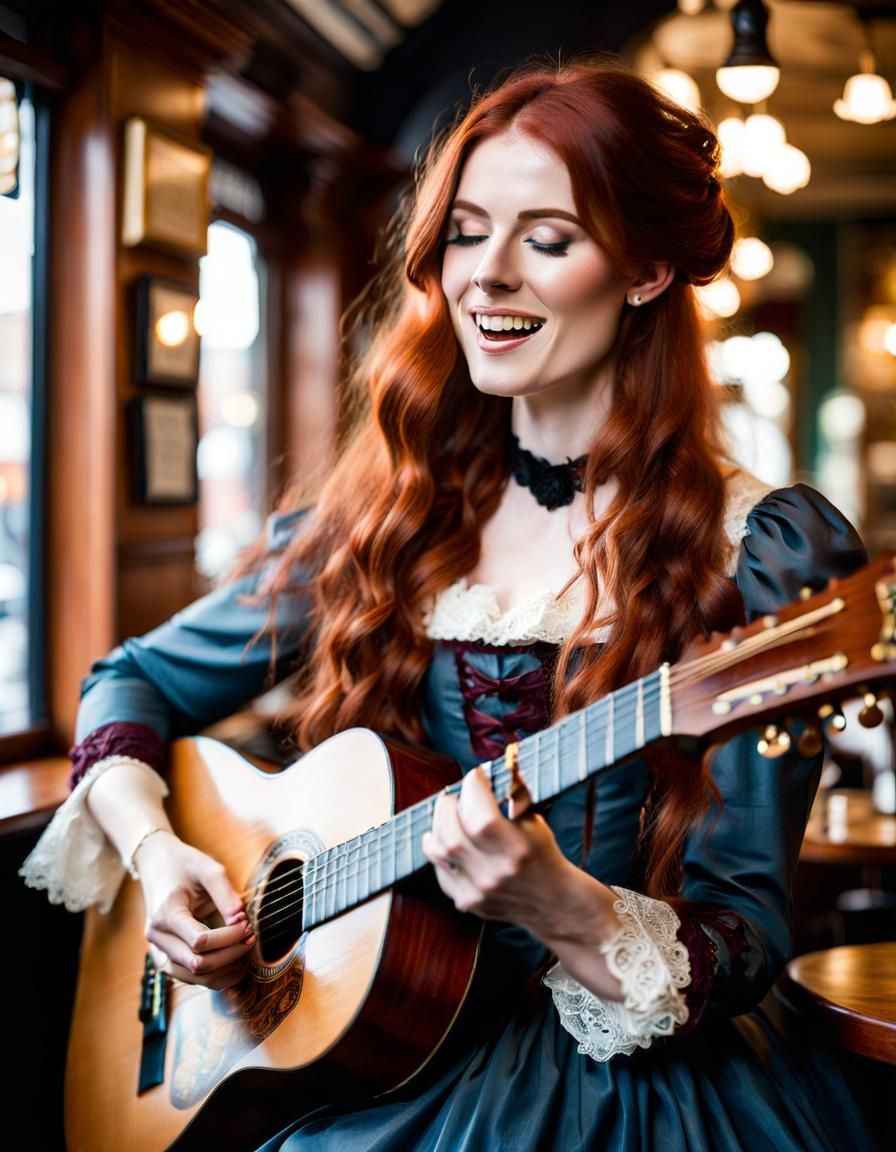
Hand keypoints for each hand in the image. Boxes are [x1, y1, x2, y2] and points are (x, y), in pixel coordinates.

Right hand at [134, 830, 254, 989]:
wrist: (156, 862)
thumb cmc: (184, 864)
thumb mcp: (208, 869)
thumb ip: (226, 894)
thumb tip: (242, 920)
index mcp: (166, 914)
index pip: (200, 942)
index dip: (229, 938)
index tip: (248, 926)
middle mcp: (157, 936)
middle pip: (196, 964)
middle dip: (229, 956)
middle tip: (251, 939)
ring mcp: (157, 947)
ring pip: (190, 976)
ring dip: (221, 971)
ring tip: (244, 957)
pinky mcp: (163, 953)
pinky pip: (185, 975)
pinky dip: (209, 975)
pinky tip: (231, 968)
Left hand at [421, 767, 609, 940]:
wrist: (552, 901)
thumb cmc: (542, 854)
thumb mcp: (534, 820)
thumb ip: (513, 793)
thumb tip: (497, 765)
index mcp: (516, 848)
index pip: (480, 815)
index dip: (472, 789)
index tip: (474, 777)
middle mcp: (494, 872)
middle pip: (451, 833)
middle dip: (447, 806)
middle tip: (454, 796)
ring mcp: (478, 890)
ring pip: (439, 851)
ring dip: (437, 827)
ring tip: (447, 816)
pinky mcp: (467, 902)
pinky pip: (440, 871)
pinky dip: (440, 851)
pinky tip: (447, 842)